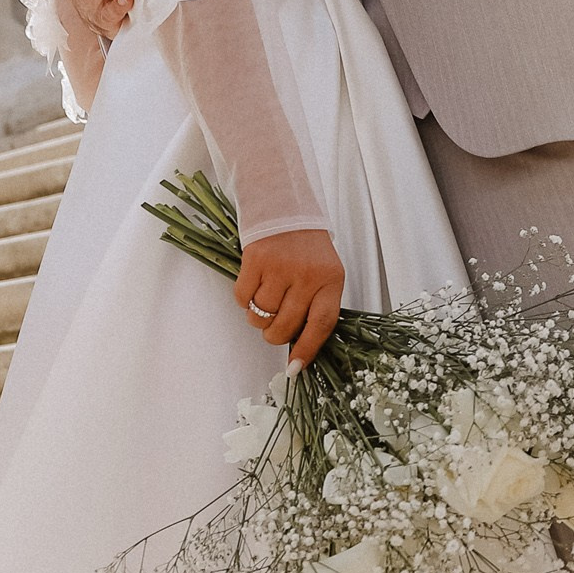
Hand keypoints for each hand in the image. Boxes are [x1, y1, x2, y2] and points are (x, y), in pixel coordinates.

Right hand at [235, 227, 345, 367]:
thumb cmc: (306, 245)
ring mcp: (280, 267)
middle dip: (274, 334)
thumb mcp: (324, 272)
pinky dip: (243, 299)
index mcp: (331, 279)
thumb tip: (300, 349)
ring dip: (257, 316)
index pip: (321, 324)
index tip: (295, 367)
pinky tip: (253, 284)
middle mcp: (307, 274)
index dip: (307, 349)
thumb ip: (316, 305)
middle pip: (285, 326)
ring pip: (261, 316)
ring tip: (263, 298)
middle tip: (272, 325)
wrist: (285, 204)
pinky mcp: (256, 259)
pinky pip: (242, 298)